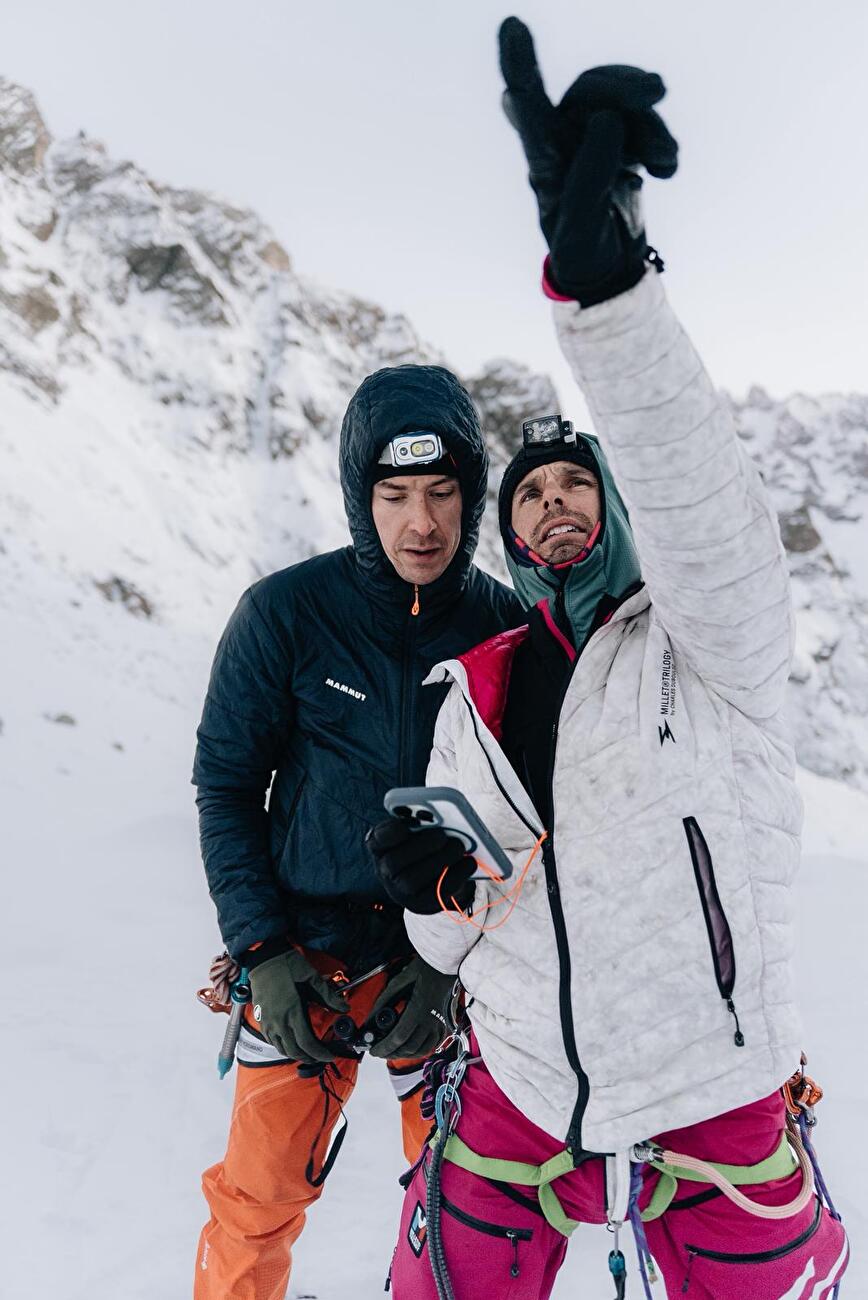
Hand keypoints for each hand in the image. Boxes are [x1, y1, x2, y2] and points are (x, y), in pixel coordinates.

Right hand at [248, 947, 345, 1063]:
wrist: (264, 957)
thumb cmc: (288, 966)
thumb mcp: (312, 978)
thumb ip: (328, 996)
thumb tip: (345, 1008)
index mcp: (293, 1011)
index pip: (307, 1043)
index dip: (320, 1053)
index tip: (330, 1055)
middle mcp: (279, 1021)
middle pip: (295, 1051)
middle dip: (310, 1057)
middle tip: (321, 1056)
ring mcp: (268, 1022)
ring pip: (282, 1049)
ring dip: (296, 1055)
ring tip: (308, 1053)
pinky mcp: (261, 1019)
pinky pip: (272, 1041)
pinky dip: (283, 1047)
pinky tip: (291, 1043)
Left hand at [366, 956, 456, 1058]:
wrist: (446, 964)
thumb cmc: (424, 968)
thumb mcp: (399, 981)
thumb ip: (383, 1001)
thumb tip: (370, 1018)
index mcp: (418, 1009)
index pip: (398, 1037)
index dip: (384, 1047)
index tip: (373, 1050)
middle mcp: (431, 1020)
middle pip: (409, 1048)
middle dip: (391, 1053)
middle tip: (380, 1051)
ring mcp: (440, 1023)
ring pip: (422, 1050)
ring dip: (405, 1055)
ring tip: (393, 1051)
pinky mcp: (445, 1024)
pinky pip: (434, 1045)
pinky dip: (421, 1050)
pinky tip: (411, 1047)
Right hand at [367, 817, 475, 914]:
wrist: (424, 881)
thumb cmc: (420, 848)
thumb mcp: (415, 832)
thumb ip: (420, 822)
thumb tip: (440, 818)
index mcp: (381, 847)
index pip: (376, 839)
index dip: (388, 832)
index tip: (404, 824)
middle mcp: (385, 871)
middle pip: (394, 862)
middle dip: (420, 846)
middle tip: (442, 836)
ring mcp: (400, 892)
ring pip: (413, 880)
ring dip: (440, 860)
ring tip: (458, 846)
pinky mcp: (421, 904)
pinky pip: (436, 893)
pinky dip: (456, 876)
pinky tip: (469, 862)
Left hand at [498, 16, 677, 304]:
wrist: (609, 267)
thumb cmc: (583, 253)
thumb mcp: (581, 231)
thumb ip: (589, 179)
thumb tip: (606, 120)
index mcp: (544, 161)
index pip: (528, 106)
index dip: (520, 65)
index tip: (511, 26)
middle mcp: (564, 141)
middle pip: (590, 89)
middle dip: (624, 86)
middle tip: (658, 91)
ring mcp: (592, 139)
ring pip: (623, 102)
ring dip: (652, 124)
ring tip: (665, 161)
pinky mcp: (620, 143)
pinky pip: (645, 122)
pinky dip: (662, 142)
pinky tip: (665, 170)